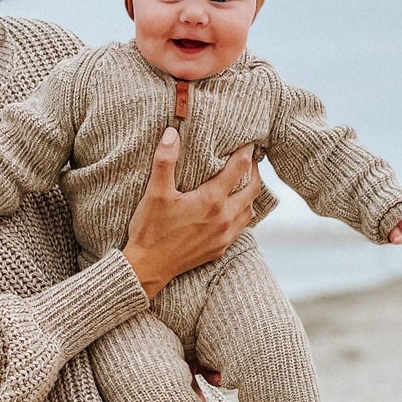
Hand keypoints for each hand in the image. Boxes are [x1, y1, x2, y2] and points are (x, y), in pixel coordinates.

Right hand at [123, 128, 258, 298]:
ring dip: (249, 195)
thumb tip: (172, 133)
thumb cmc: (151, 230)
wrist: (148, 268)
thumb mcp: (155, 193)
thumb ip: (165, 161)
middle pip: (253, 190)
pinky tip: (231, 210)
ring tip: (242, 183)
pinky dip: (241, 214)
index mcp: (211, 201)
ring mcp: (224, 236)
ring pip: (250, 210)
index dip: (245, 153)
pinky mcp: (220, 249)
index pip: (238, 169)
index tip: (249, 143)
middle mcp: (224, 218)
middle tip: (249, 160)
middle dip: (254, 172)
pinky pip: (241, 228)